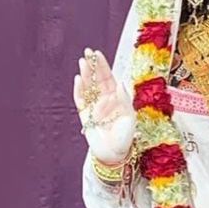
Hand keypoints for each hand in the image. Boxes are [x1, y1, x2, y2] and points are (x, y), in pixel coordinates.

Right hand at [72, 49, 135, 163]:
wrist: (114, 154)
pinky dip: (79, 89)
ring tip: (82, 62)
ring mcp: (94, 106)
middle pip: (97, 79)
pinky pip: (80, 99)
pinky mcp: (84, 115)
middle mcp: (104, 99)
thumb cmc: (125, 137)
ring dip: (85, 74)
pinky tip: (79, 79)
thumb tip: (120, 83)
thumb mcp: (129, 117)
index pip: (109, 78)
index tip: (98, 54)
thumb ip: (124, 100)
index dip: (103, 66)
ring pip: (88, 87)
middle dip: (92, 66)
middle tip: (87, 53)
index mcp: (117, 98)